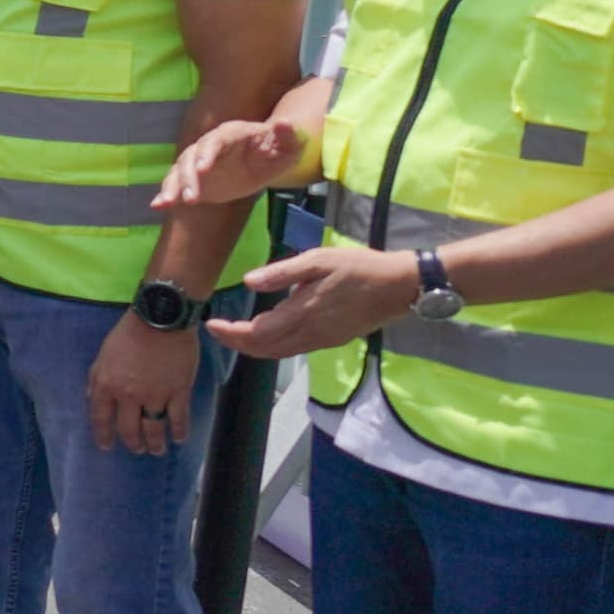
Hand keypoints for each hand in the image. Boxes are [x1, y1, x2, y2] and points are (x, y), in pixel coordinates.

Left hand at [87, 309, 204, 455]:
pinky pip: (179, 418)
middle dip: (133, 443)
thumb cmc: (128, 334)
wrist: (160, 319)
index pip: (101, 418)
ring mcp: (155, 395)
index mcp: (106, 385)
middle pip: (129, 429)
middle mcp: (128, 395)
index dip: (103, 436)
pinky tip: (179, 439)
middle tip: (137, 450)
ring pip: (154, 429)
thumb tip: (93, 398)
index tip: (106, 447)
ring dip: (155, 444)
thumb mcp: (103, 355)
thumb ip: (96, 379)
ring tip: (156, 451)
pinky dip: (179, 431)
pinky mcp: (178, 392)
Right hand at [159, 114, 311, 212]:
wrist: (265, 162)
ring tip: (170, 202)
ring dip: (174, 186)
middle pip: (192, 157)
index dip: (207, 153)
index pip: (215, 141)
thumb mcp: (291, 146)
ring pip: (180, 171)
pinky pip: (177, 185)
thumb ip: (289, 135)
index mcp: (230, 134)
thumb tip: (284, 123)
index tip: (203, 169)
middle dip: (189, 176)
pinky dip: (166, 194)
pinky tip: (158, 205)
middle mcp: (209, 146)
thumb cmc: (279, 151)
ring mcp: (199, 163)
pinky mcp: (195, 180)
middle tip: (191, 198)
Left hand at [207, 244, 424, 360]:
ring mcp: (324, 341)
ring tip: (235, 334)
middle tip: (217, 331)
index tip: (211, 325)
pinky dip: (274, 346)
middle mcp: (312, 334)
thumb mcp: (320, 260)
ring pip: (280, 353)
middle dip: (236, 344)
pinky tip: (268, 334)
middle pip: (265, 349)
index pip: (257, 334)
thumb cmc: (360, 267)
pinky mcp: (334, 340)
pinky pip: (295, 350)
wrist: (401, 287)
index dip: (231, 334)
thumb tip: (249, 282)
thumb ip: (283, 272)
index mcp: (304, 314)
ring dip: (254, 348)